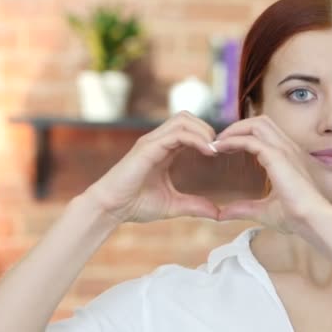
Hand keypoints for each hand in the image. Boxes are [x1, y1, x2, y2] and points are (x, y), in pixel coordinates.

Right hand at [83, 111, 220, 224]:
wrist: (110, 208)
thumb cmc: (135, 205)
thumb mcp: (173, 205)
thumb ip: (195, 206)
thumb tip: (218, 214)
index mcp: (164, 149)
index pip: (189, 129)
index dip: (208, 136)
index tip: (222, 153)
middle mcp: (157, 141)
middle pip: (187, 117)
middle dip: (207, 128)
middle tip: (220, 149)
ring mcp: (151, 141)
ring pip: (183, 119)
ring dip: (204, 130)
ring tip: (214, 149)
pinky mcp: (147, 147)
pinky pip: (177, 133)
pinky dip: (196, 138)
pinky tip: (208, 151)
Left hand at [213, 115, 331, 235]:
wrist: (313, 220)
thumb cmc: (297, 217)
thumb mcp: (263, 211)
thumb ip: (242, 209)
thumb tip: (222, 214)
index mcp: (288, 158)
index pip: (265, 134)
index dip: (244, 135)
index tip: (224, 148)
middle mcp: (287, 149)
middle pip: (260, 122)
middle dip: (237, 127)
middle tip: (218, 141)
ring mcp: (284, 150)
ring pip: (256, 124)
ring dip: (234, 130)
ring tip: (218, 142)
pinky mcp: (278, 157)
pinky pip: (250, 140)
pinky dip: (233, 141)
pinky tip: (219, 148)